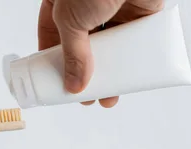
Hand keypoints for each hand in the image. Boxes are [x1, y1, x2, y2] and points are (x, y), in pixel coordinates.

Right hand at [37, 0, 164, 107]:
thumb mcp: (71, 21)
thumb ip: (73, 54)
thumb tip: (73, 84)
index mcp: (61, 2)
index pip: (52, 36)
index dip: (53, 62)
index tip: (55, 83)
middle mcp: (86, 5)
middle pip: (84, 45)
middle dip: (84, 72)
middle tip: (84, 95)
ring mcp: (113, 7)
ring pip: (111, 47)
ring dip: (110, 72)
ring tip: (108, 97)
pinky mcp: (139, 11)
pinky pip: (134, 40)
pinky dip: (132, 59)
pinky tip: (129, 77)